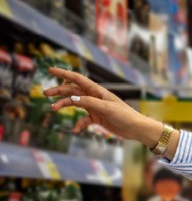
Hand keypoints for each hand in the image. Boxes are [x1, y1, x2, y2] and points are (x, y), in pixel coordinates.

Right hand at [44, 67, 162, 147]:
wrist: (136, 129)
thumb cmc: (125, 115)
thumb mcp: (107, 108)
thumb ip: (89, 102)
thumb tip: (71, 97)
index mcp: (98, 91)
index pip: (78, 79)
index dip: (64, 74)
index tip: (50, 70)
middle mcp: (95, 97)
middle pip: (73, 90)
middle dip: (59, 91)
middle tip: (45, 93)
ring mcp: (95, 107)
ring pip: (75, 103)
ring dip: (64, 105)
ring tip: (52, 109)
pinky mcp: (97, 118)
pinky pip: (83, 120)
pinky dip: (78, 124)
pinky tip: (76, 130)